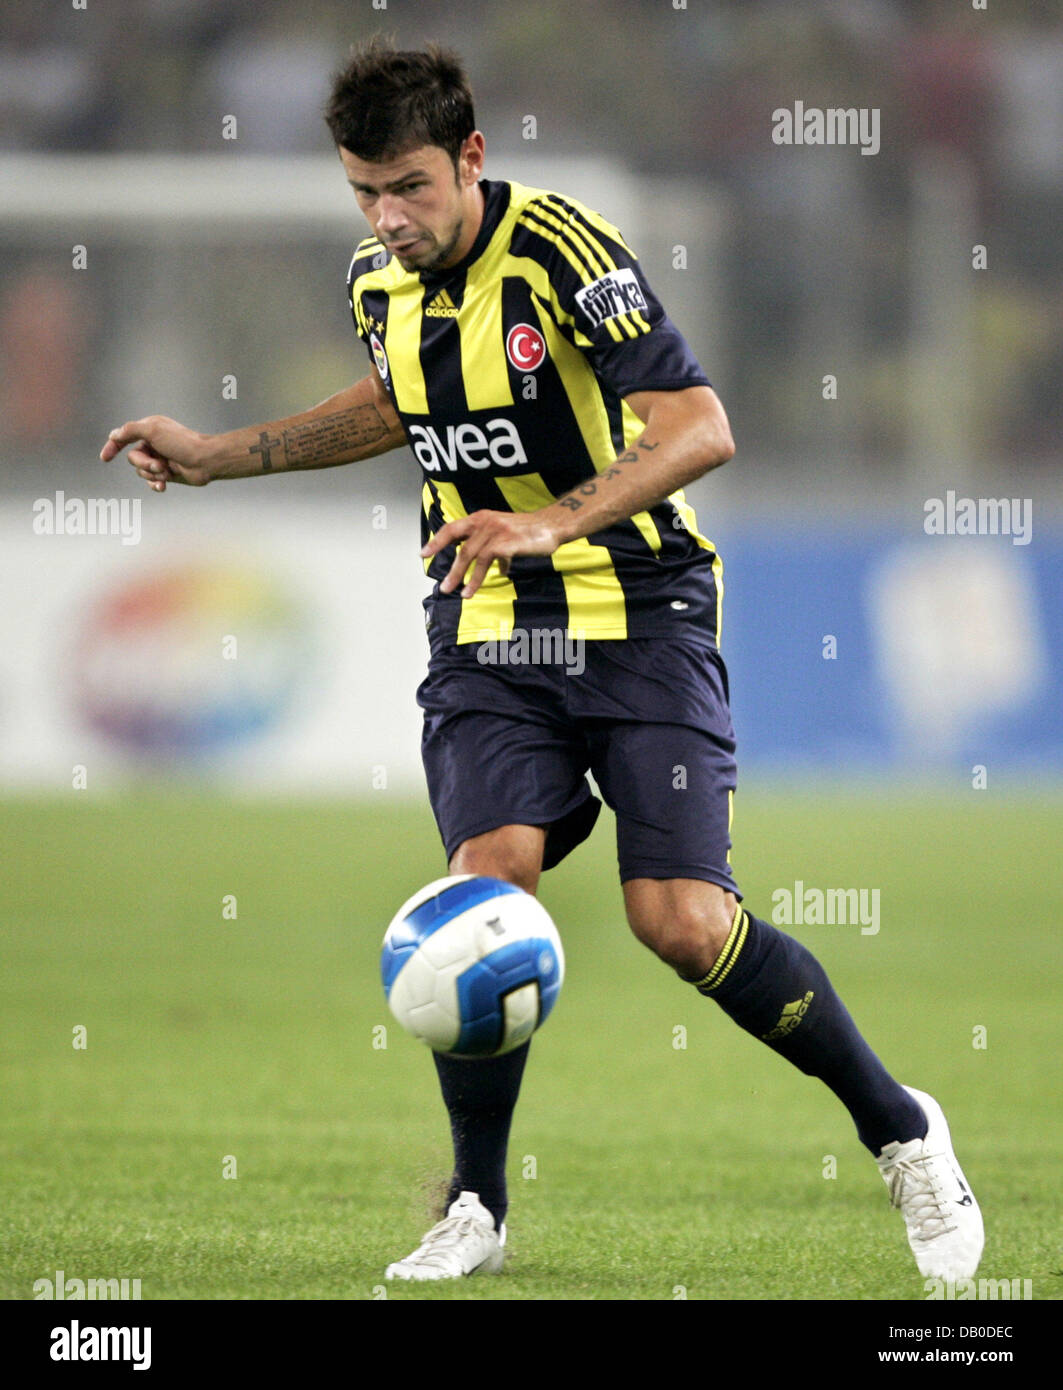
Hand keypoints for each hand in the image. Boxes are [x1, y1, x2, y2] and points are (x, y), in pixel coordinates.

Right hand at [100, 415, 213, 490]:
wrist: (205, 462)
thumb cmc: (182, 444)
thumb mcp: (153, 431)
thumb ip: (131, 430)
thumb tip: (114, 435)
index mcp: (149, 429)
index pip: (124, 437)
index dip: (113, 446)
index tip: (105, 458)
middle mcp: (153, 443)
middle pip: (133, 458)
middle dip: (144, 464)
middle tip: (159, 465)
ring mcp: (159, 459)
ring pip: (141, 471)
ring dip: (153, 474)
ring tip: (167, 472)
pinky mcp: (166, 473)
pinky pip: (151, 482)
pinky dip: (156, 484)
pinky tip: (163, 486)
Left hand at [421, 509, 561, 597]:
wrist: (552, 526)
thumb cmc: (529, 531)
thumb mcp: (506, 535)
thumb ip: (496, 549)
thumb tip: (498, 568)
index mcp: (481, 518)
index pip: (452, 529)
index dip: (437, 541)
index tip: (423, 554)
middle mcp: (485, 522)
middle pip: (460, 547)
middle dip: (451, 570)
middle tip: (443, 587)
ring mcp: (495, 532)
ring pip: (472, 557)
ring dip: (464, 578)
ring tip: (459, 594)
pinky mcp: (506, 543)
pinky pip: (487, 563)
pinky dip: (479, 578)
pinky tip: (475, 589)